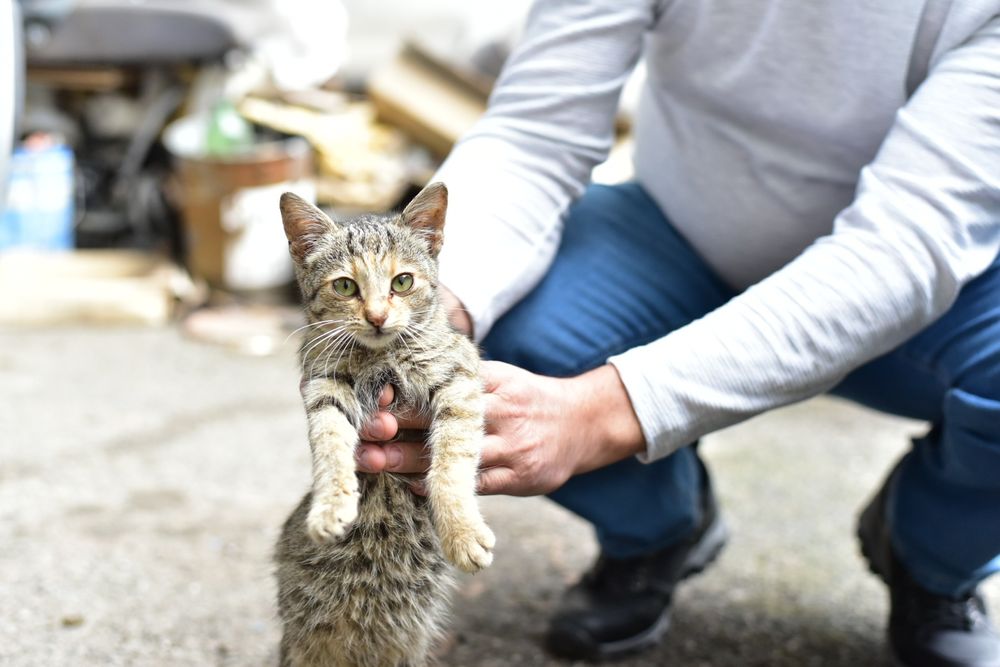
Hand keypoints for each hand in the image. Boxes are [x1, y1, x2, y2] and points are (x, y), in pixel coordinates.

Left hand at [356, 361, 646, 495]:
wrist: (585, 423)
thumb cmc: (528, 398)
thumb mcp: (499, 377)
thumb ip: (459, 379)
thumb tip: (402, 377)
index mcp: (491, 382)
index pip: (439, 387)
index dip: (402, 395)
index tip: (369, 398)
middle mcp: (500, 411)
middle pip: (439, 421)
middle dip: (395, 430)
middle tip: (359, 437)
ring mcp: (510, 446)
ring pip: (451, 457)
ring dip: (406, 462)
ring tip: (370, 462)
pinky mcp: (519, 477)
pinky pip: (473, 486)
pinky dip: (442, 486)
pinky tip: (412, 486)